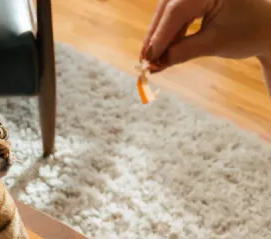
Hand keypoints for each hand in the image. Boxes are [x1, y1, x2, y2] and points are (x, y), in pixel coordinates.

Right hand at [141, 0, 270, 88]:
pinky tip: (165, 48)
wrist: (268, 26)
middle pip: (167, 8)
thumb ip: (182, 53)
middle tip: (144, 60)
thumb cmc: (247, 33)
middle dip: (155, 36)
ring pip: (168, 10)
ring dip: (160, 35)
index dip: (159, 37)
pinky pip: (177, 11)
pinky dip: (170, 30)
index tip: (147, 59)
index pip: (175, 11)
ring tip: (152, 58)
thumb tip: (155, 65)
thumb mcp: (213, 44)